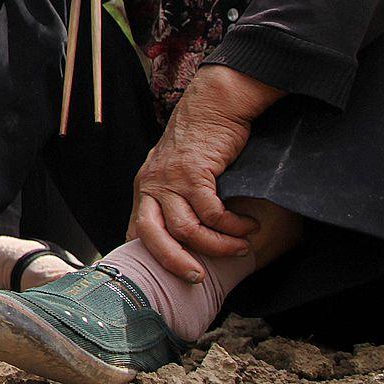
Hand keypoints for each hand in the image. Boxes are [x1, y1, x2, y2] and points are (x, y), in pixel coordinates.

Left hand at [129, 67, 269, 280]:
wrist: (214, 106)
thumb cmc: (200, 141)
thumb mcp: (177, 173)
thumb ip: (176, 200)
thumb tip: (185, 239)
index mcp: (144, 188)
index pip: (136, 231)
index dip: (150, 258)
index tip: (171, 275)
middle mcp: (151, 185)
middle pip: (152, 237)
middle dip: (175, 263)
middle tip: (199, 278)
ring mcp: (170, 179)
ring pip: (187, 229)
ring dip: (217, 245)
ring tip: (241, 246)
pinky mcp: (194, 172)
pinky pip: (212, 212)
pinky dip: (232, 225)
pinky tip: (247, 225)